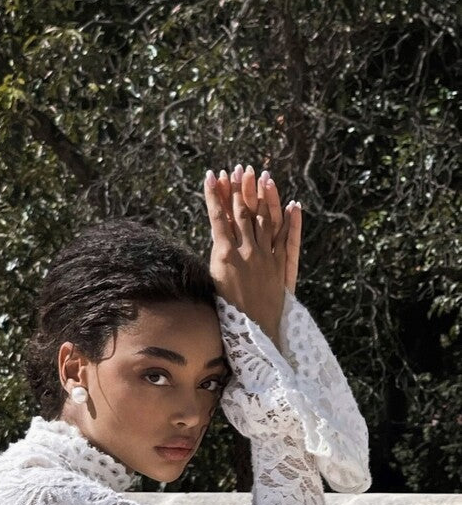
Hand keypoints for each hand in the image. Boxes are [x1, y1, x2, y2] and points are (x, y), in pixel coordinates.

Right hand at [203, 164, 300, 346]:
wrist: (254, 336)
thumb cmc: (227, 317)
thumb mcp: (213, 286)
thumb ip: (216, 260)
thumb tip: (216, 240)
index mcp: (224, 257)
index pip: (218, 218)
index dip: (215, 195)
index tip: (211, 175)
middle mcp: (247, 253)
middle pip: (244, 212)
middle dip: (241, 189)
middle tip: (240, 167)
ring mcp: (267, 258)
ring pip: (266, 220)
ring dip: (264, 197)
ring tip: (262, 176)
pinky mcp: (282, 267)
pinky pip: (287, 239)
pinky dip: (290, 222)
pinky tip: (292, 205)